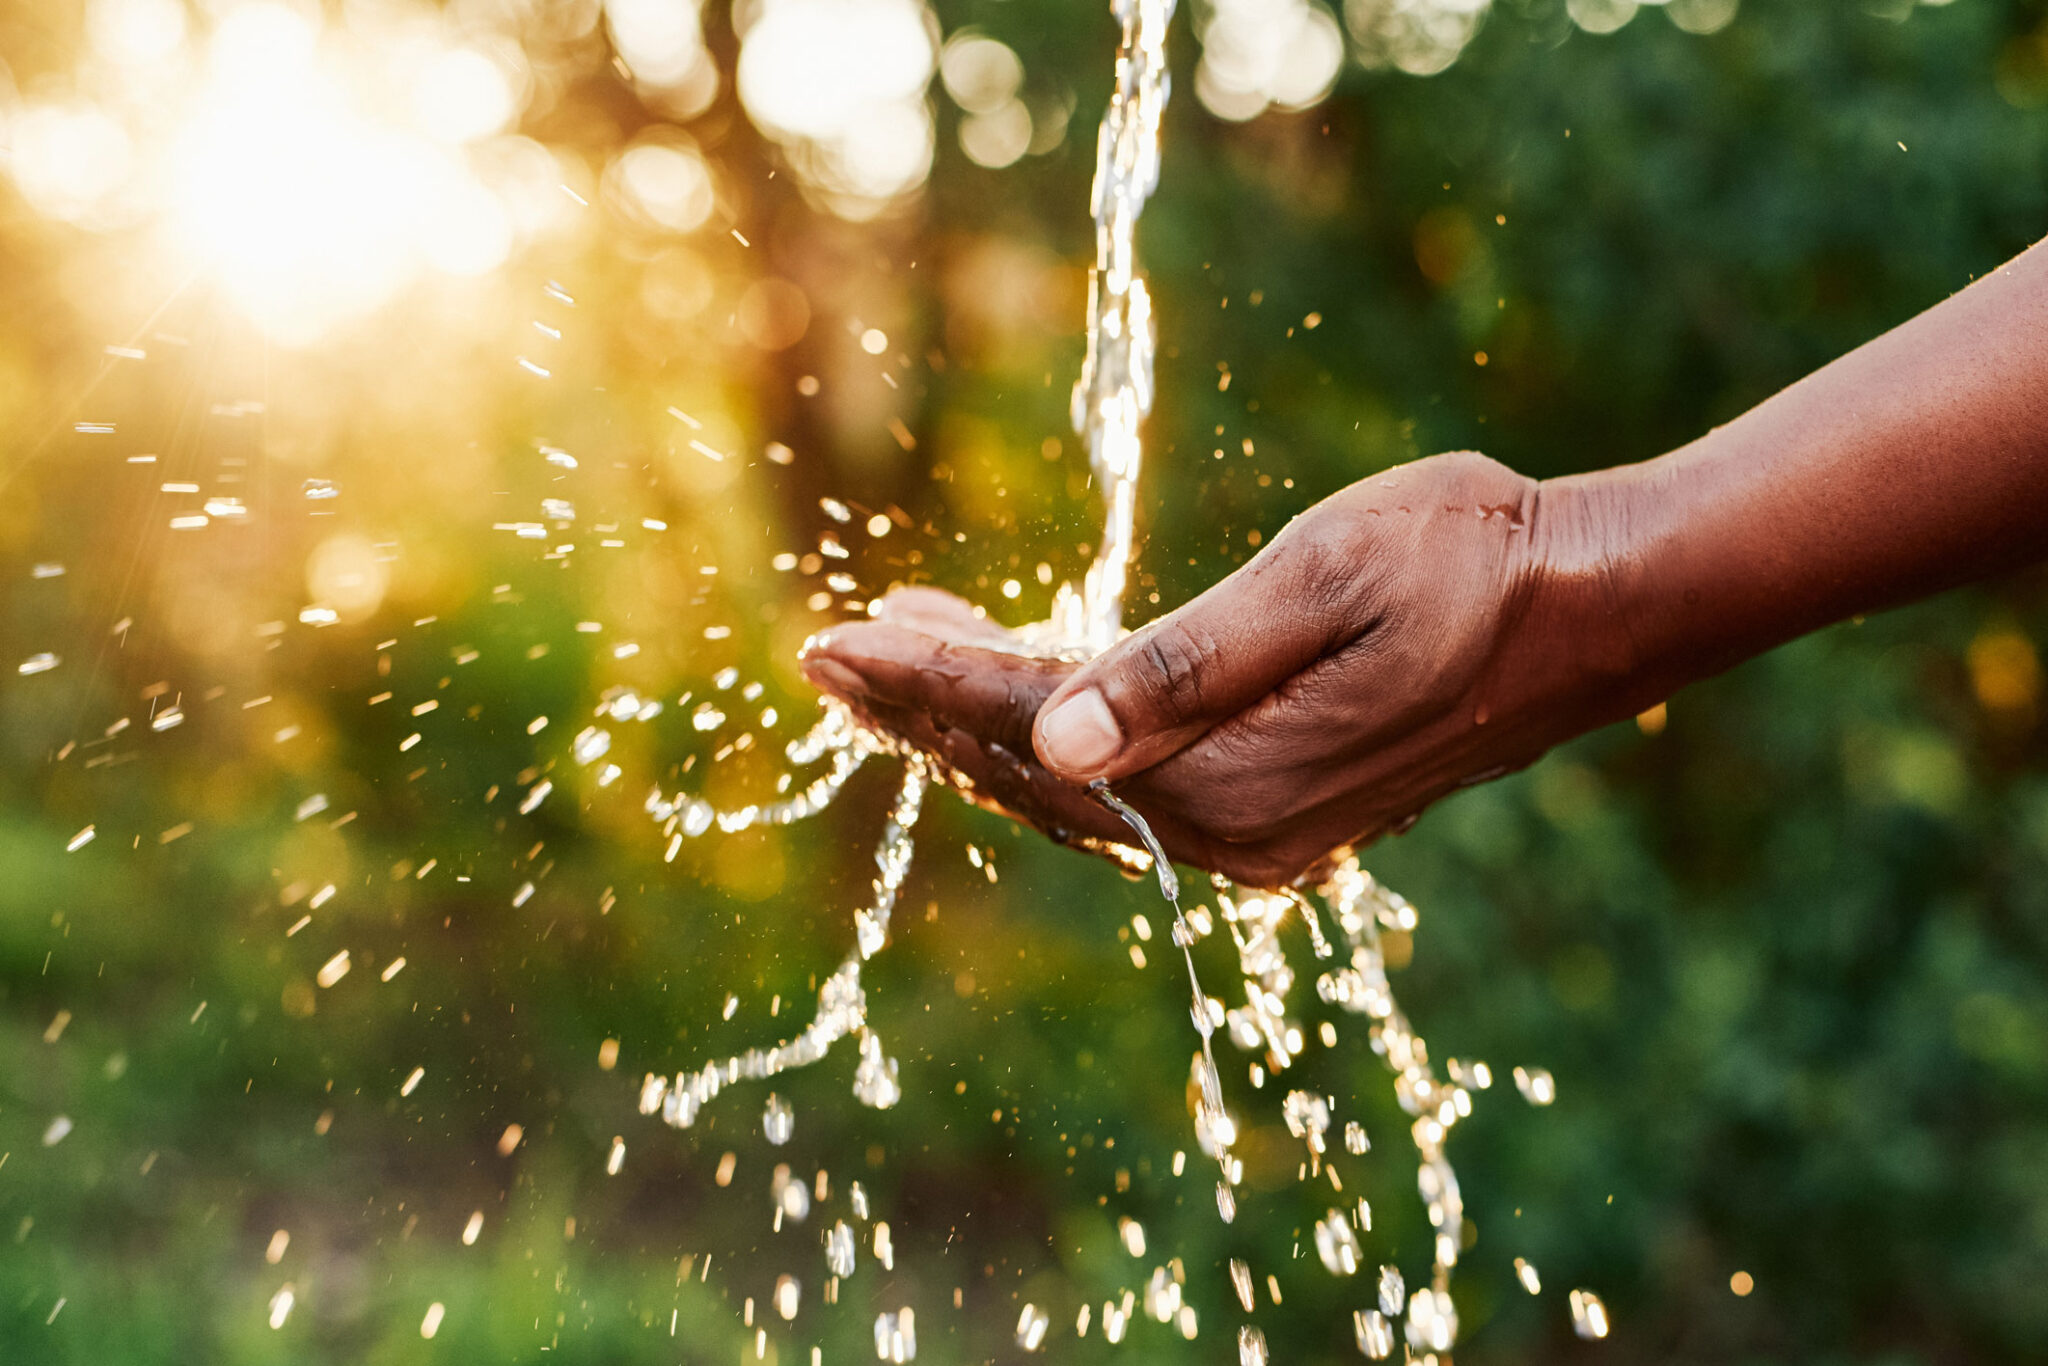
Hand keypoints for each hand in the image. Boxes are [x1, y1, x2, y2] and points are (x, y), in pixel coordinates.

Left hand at [799, 451, 1648, 887]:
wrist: (1593, 602)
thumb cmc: (1469, 558)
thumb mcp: (1322, 582)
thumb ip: (1182, 665)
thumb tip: (1052, 739)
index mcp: (1231, 778)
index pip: (1030, 728)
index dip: (921, 681)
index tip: (823, 642)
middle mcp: (1233, 830)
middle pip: (1031, 772)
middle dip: (923, 709)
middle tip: (826, 655)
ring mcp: (1257, 830)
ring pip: (1072, 784)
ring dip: (978, 721)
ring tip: (896, 658)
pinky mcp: (1278, 806)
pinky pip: (1127, 782)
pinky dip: (1052, 732)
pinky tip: (1022, 686)